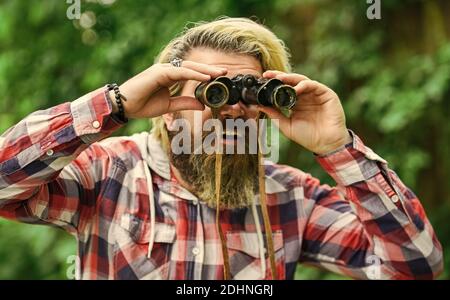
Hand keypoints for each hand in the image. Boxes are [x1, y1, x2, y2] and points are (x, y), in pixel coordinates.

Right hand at [110, 61, 226, 118]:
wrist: (124, 106)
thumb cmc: (142, 105)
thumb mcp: (169, 106)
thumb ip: (184, 103)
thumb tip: (202, 104)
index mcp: (169, 77)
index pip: (191, 73)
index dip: (205, 75)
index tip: (219, 78)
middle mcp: (167, 70)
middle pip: (192, 67)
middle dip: (209, 70)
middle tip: (225, 72)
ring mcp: (162, 70)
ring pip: (187, 68)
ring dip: (204, 70)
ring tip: (218, 73)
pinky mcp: (158, 72)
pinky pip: (179, 72)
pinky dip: (192, 74)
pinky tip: (204, 77)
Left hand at [256, 71, 350, 154]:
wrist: (325, 144)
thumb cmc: (308, 137)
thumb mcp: (287, 126)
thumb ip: (274, 115)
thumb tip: (259, 106)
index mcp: (296, 103)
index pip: (284, 90)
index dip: (274, 84)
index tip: (263, 80)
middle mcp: (305, 97)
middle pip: (291, 82)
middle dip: (280, 77)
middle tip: (268, 74)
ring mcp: (316, 94)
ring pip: (302, 81)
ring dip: (290, 78)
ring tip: (279, 78)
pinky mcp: (327, 94)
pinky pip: (314, 85)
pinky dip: (304, 85)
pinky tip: (296, 89)